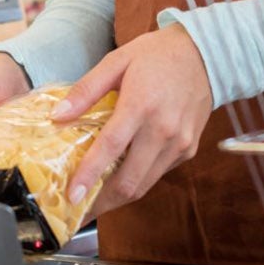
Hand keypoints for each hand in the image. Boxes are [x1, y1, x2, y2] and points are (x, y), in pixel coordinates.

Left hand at [55, 24, 213, 219]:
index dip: (89, 175)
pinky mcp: (188, 150)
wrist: (205, 54)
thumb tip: (58, 115)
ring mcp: (179, 143)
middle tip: (78, 210)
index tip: (72, 196)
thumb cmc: (157, 55)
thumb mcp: (116, 61)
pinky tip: (119, 177)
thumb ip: (85, 90)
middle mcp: (163, 130)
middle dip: (101, 202)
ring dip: (118, 197)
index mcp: (142, 105)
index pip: (110, 148)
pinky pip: (157, 174)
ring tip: (93, 201)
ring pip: (144, 184)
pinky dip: (137, 181)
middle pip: (129, 180)